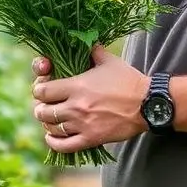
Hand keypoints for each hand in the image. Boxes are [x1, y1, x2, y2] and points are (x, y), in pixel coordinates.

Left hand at [32, 45, 148, 153]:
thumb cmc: (128, 80)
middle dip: (40, 108)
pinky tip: (51, 137)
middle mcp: (76, 106)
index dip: (38, 90)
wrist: (147, 103)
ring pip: (51, 128)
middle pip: (43, 111)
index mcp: (77, 85)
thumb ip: (93, 51)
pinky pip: (64, 146)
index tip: (41, 89)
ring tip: (48, 120)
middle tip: (44, 106)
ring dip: (46, 124)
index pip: (43, 91)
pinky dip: (54, 143)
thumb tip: (87, 41)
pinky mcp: (91, 138)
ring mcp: (83, 124)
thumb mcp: (108, 61)